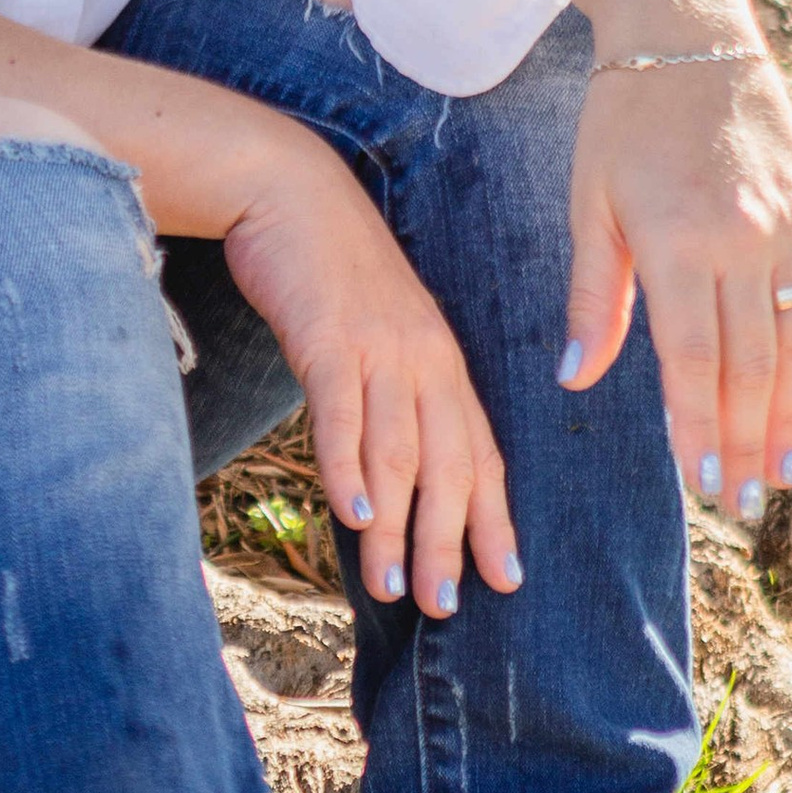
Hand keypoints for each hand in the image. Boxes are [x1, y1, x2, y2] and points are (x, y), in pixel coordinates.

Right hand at [221, 132, 517, 615]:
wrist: (286, 187)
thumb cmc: (326, 264)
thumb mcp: (373, 327)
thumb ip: (384, 387)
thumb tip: (380, 457)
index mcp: (439, 358)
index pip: (480, 450)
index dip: (494, 517)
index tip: (505, 578)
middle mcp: (423, 358)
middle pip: (449, 464)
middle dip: (451, 541)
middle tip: (447, 605)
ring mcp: (379, 347)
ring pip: (399, 452)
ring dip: (398, 526)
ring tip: (393, 587)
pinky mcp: (329, 336)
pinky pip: (343, 413)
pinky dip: (349, 468)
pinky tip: (352, 514)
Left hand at [561, 48, 791, 516]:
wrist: (687, 28)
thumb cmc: (622, 118)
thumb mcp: (590, 203)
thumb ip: (592, 295)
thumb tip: (577, 375)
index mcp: (679, 241)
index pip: (695, 362)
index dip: (701, 430)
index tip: (703, 487)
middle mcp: (743, 238)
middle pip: (751, 364)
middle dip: (747, 440)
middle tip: (745, 501)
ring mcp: (787, 223)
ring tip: (786, 469)